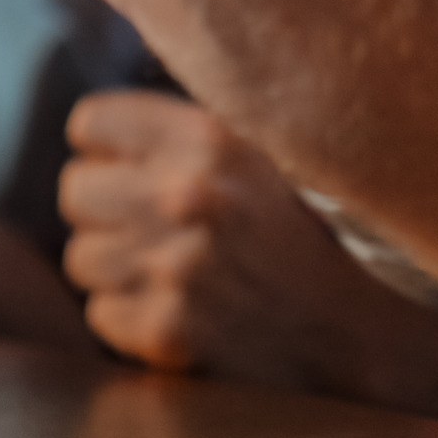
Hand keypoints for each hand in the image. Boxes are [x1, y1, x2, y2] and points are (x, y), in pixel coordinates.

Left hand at [60, 90, 437, 414]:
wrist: (363, 329)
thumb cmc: (311, 233)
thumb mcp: (266, 149)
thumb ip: (193, 125)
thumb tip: (108, 107)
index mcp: (211, 134)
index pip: (90, 123)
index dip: (108, 150)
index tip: (136, 171)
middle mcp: (190, 192)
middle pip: (74, 190)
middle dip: (108, 214)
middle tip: (157, 230)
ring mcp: (177, 262)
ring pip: (81, 257)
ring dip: (119, 270)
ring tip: (176, 272)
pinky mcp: (168, 327)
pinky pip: (101, 315)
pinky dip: (132, 321)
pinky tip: (184, 311)